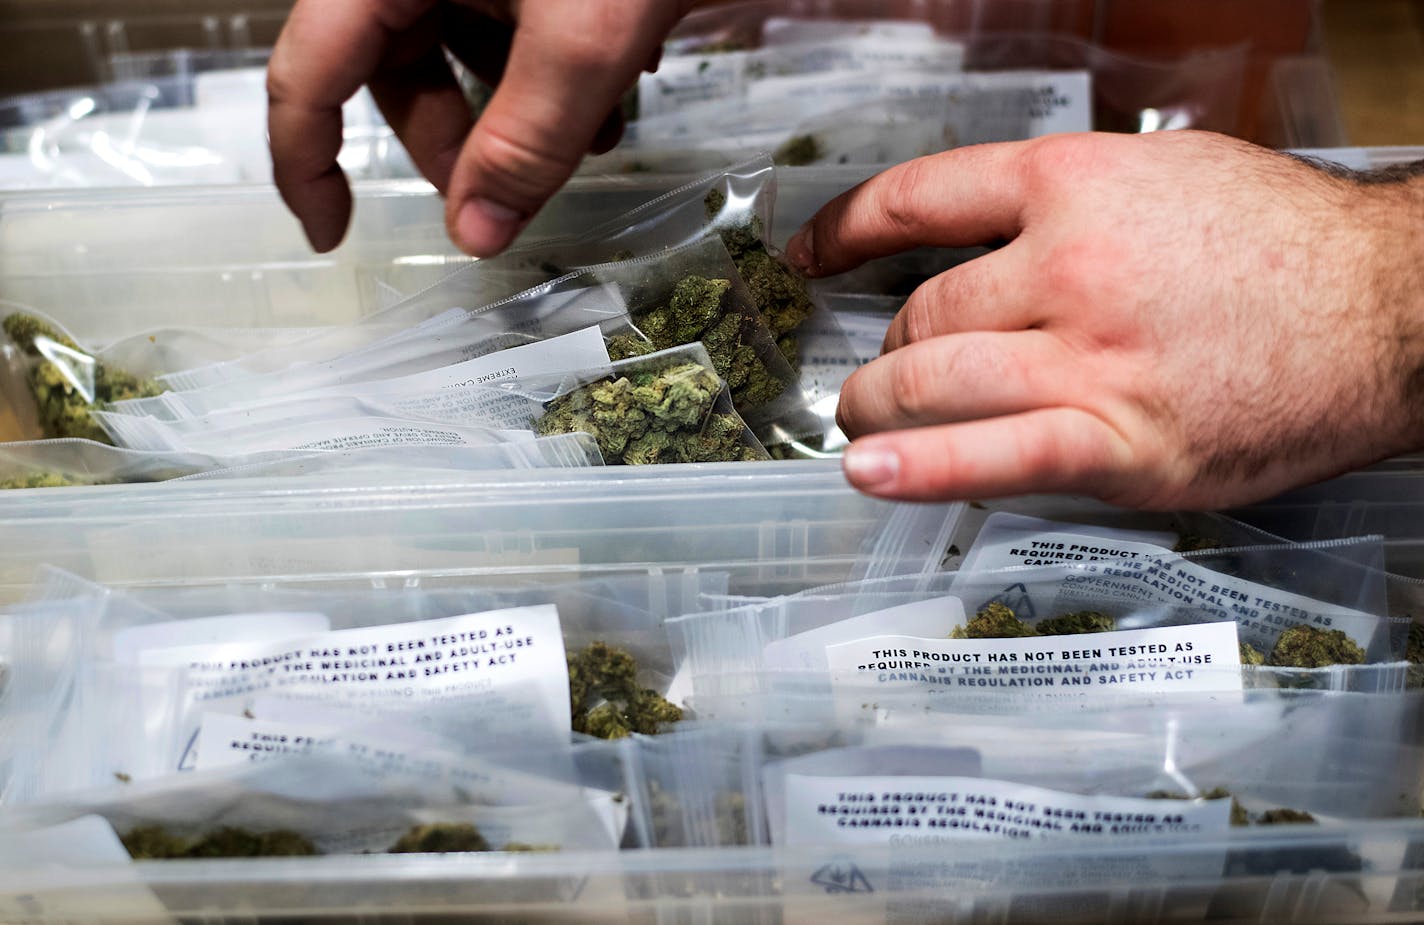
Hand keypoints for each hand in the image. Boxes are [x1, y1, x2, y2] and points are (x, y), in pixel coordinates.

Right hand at [267, 0, 692, 254]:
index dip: (307, 165)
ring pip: (461, 52)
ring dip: (520, 112)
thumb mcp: (585, 36)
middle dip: (459, 145)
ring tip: (597, 134)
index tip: (335, 235)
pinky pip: (507, 18)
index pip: (306, 75)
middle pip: (397, 72)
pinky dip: (551, 67)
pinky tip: (615, 81)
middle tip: (513, 193)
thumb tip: (476, 232)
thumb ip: (530, 140)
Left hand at [786, 131, 1423, 508]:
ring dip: (881, 407)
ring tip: (865, 422)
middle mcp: (1069, 265)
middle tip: (877, 372)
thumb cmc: (1287, 246)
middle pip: (921, 313)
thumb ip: (1068, 204)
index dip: (844, 231)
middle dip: (885, 349)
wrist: (1396, 310)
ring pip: (934, 383)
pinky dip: (922, 469)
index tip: (813, 258)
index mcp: (1074, 184)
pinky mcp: (1123, 441)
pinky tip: (870, 473)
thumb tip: (986, 239)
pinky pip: (996, 457)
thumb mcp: (1166, 178)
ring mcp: (1092, 357)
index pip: (918, 197)